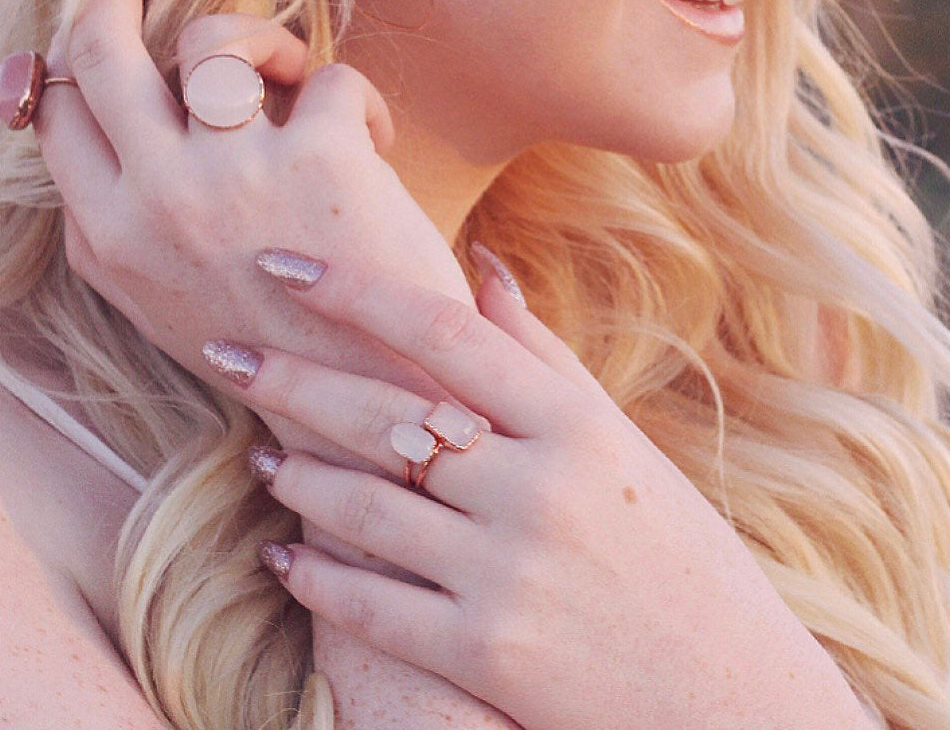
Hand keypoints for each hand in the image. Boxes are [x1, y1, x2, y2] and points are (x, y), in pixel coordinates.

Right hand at [32, 0, 474, 463]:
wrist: (374, 418)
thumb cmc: (284, 350)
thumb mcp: (169, 297)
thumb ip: (129, 218)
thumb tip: (96, 122)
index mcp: (107, 241)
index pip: (58, 110)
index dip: (73, 48)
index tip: (103, 11)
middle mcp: (152, 204)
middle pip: (100, 46)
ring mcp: (230, 179)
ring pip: (212, 39)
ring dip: (262, 41)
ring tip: (296, 78)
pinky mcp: (320, 162)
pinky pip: (329, 78)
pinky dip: (358, 99)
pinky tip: (376, 142)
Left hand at [209, 254, 868, 729]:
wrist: (726, 695)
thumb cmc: (671, 550)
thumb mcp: (617, 441)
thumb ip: (541, 354)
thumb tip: (479, 264)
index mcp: (575, 424)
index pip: (444, 331)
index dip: (353, 291)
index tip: (282, 263)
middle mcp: (538, 487)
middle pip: (385, 413)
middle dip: (290, 378)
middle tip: (222, 349)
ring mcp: (508, 574)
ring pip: (363, 507)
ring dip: (295, 477)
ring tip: (257, 454)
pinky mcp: (485, 655)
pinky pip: (371, 605)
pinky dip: (316, 575)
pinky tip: (282, 554)